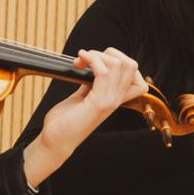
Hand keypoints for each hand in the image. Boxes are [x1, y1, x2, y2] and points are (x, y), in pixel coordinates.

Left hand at [22, 48, 148, 186]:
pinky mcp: (98, 103)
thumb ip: (92, 83)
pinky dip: (91, 60)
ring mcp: (109, 101)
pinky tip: (79, 62)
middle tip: (88, 60)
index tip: (100, 63)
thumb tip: (94, 66)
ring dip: (97, 55)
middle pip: (132, 64)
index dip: (122, 62)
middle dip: (109, 53)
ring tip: (80, 61)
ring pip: (119, 64)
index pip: (137, 77)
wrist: (56, 140)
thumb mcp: (83, 97)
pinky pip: (103, 71)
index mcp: (115, 98)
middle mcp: (116, 99)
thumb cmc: (66, 120)